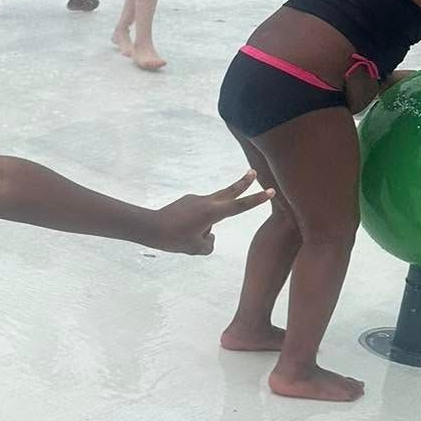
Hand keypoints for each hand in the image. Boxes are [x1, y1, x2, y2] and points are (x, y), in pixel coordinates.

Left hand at [152, 172, 272, 253]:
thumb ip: (210, 244)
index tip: (270, 190)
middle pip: (229, 192)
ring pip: (210, 212)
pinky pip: (197, 214)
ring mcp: (195, 200)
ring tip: (186, 234)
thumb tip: (210, 235)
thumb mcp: (197, 249)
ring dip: (207, 224)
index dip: (257, 199)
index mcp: (213, 212)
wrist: (150, 228)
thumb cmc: (174, 239)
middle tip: (253, 171)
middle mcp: (206, 202)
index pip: (240, 205)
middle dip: (243, 183)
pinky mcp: (186, 202)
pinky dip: (195, 223)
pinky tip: (180, 230)